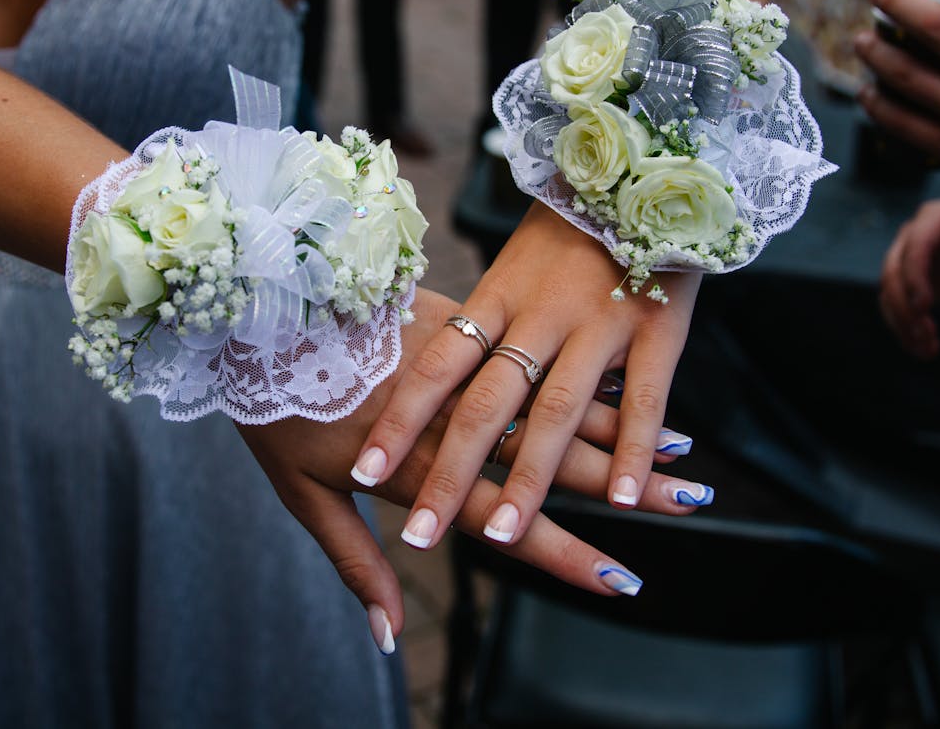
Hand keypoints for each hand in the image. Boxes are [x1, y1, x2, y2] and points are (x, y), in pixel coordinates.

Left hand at [240, 287, 709, 650]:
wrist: (255, 301)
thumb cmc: (272, 406)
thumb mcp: (301, 494)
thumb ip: (354, 562)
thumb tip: (391, 637)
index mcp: (419, 459)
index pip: (504, 516)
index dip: (563, 551)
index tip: (620, 581)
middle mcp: (458, 410)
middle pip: (551, 457)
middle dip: (625, 489)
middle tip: (683, 515)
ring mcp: (468, 357)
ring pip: (560, 404)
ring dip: (623, 436)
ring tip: (684, 465)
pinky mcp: (469, 312)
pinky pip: (535, 350)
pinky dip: (588, 376)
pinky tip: (635, 395)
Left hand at [352, 203, 699, 552]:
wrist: (645, 168)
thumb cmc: (569, 230)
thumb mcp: (511, 267)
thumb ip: (481, 324)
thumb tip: (430, 385)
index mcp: (494, 297)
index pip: (436, 368)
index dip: (401, 421)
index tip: (365, 472)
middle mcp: (540, 313)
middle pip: (486, 405)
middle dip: (452, 474)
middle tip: (421, 536)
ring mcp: (599, 322)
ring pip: (558, 411)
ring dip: (533, 479)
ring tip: (508, 537)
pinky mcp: (657, 328)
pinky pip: (645, 398)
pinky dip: (636, 451)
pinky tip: (624, 502)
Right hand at [879, 195, 939, 358]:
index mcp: (933, 220)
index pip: (915, 249)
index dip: (915, 278)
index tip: (924, 308)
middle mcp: (910, 239)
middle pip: (892, 274)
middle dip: (904, 308)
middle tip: (925, 335)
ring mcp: (906, 262)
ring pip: (889, 295)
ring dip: (903, 325)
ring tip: (928, 351)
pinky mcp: (911, 284)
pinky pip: (898, 309)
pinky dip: (906, 330)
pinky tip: (925, 350)